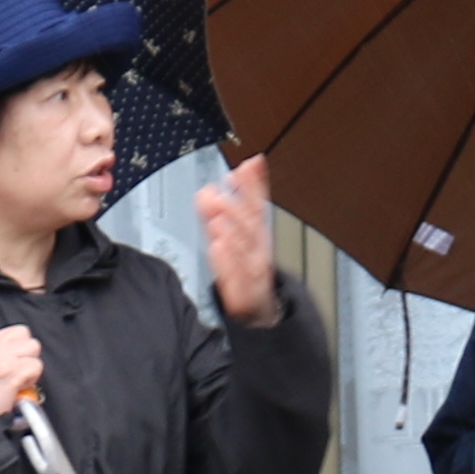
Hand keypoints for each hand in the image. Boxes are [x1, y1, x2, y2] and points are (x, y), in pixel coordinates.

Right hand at [0, 318, 44, 416]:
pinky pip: (35, 366)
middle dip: (29, 355)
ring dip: (31, 367)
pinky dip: (32, 379)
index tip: (15, 358)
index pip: (16, 331)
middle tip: (19, 369)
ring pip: (34, 351)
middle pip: (29, 339)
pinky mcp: (13, 374)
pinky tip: (21, 387)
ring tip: (20, 379)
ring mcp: (4, 361)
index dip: (20, 345)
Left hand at [197, 154, 282, 324]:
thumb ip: (222, 211)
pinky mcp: (244, 292)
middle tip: (221, 193)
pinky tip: (217, 247)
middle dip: (239, 207)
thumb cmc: (248, 268)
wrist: (261, 310)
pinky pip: (236, 277)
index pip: (259, 204)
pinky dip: (227, 262)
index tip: (251, 164)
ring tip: (218, 217)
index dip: (255, 184)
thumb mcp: (237, 238)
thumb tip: (213, 186)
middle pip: (253, 225)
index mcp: (258, 235)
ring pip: (245, 250)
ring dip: (232, 231)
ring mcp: (253, 271)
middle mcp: (259, 250)